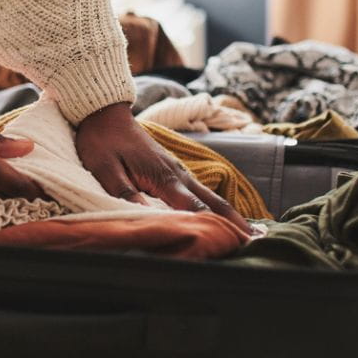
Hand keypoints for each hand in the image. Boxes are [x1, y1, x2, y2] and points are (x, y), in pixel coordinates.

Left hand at [75, 102, 251, 232]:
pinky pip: (201, 191)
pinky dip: (216, 206)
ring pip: (210, 196)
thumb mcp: (105, 171)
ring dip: (229, 215)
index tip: (232, 243)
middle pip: (213, 202)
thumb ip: (126, 194)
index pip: (195, 208)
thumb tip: (148, 218)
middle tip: (255, 242)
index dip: (214, 227)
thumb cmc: (102, 143)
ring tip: (247, 235)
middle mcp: (178, 174)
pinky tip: (222, 216)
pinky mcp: (174, 170)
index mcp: (164, 177)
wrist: (105, 114)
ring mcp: (178, 170)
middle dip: (234, 223)